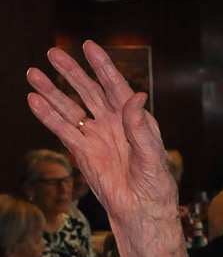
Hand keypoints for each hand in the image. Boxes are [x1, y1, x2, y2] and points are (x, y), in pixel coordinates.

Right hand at [26, 42, 176, 231]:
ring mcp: (96, 136)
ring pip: (70, 108)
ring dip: (52, 91)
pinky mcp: (83, 152)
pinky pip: (62, 130)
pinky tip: (33, 100)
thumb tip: (137, 96)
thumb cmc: (156, 183)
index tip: (89, 46)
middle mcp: (114, 123)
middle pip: (88, 91)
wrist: (141, 210)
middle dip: (71, 72)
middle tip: (53, 53)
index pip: (116, 86)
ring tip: (33, 73)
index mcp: (135, 118)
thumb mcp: (153, 154)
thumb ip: (141, 127)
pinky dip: (47, 115)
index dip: (103, 66)